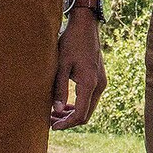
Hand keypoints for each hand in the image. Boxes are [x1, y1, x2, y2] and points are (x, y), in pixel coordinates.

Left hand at [50, 14, 105, 128]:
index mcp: (89, 83)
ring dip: (73, 114)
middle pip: (86, 115)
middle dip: (68, 121)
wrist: (86, 26)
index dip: (66, 124)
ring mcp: (102, 83)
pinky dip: (78, 106)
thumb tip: (57, 111)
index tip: (52, 127)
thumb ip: (60, 89)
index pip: (80, 115)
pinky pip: (90, 100)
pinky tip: (65, 105)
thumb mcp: (61, 65)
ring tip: (54, 114)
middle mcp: (99, 85)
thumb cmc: (71, 42)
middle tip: (50, 121)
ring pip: (88, 108)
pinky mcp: (100, 79)